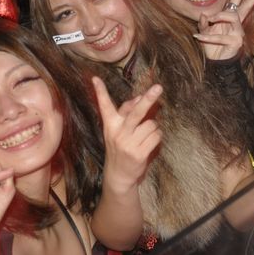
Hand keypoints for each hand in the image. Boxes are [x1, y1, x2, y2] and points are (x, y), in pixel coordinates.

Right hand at [92, 76, 162, 191]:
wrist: (118, 175)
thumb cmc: (120, 147)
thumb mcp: (117, 130)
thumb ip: (127, 113)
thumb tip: (140, 97)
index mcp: (110, 125)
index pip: (105, 106)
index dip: (100, 92)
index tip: (95, 79)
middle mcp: (118, 133)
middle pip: (136, 112)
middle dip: (148, 99)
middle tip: (158, 87)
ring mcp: (129, 144)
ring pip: (151, 124)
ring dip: (153, 127)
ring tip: (145, 135)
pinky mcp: (139, 153)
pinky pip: (156, 136)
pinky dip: (157, 137)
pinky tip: (149, 143)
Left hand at [193, 0, 253, 60]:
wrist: (216, 63)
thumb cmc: (212, 46)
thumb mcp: (204, 31)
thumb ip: (203, 22)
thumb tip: (204, 14)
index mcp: (230, 18)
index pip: (238, 0)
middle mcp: (237, 23)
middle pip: (247, 5)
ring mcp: (238, 32)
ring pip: (232, 16)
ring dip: (219, 16)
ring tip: (209, 20)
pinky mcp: (236, 42)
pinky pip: (220, 36)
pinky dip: (207, 37)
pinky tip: (198, 36)